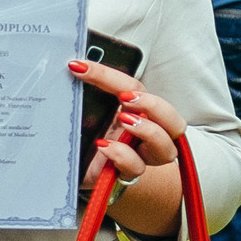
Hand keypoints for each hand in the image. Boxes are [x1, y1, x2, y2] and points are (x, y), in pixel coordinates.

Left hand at [68, 59, 181, 189]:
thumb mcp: (88, 113)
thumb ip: (87, 96)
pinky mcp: (126, 173)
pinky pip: (136, 167)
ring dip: (148, 130)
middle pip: (173, 121)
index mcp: (136, 111)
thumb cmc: (88, 138)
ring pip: (166, 148)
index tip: (81, 67)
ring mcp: (140, 155)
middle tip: (126, 97)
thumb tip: (67, 70)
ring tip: (123, 120)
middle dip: (153, 105)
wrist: (77, 168)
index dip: (109, 75)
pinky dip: (123, 155)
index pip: (133, 87)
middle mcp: (145, 133)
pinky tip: (104, 146)